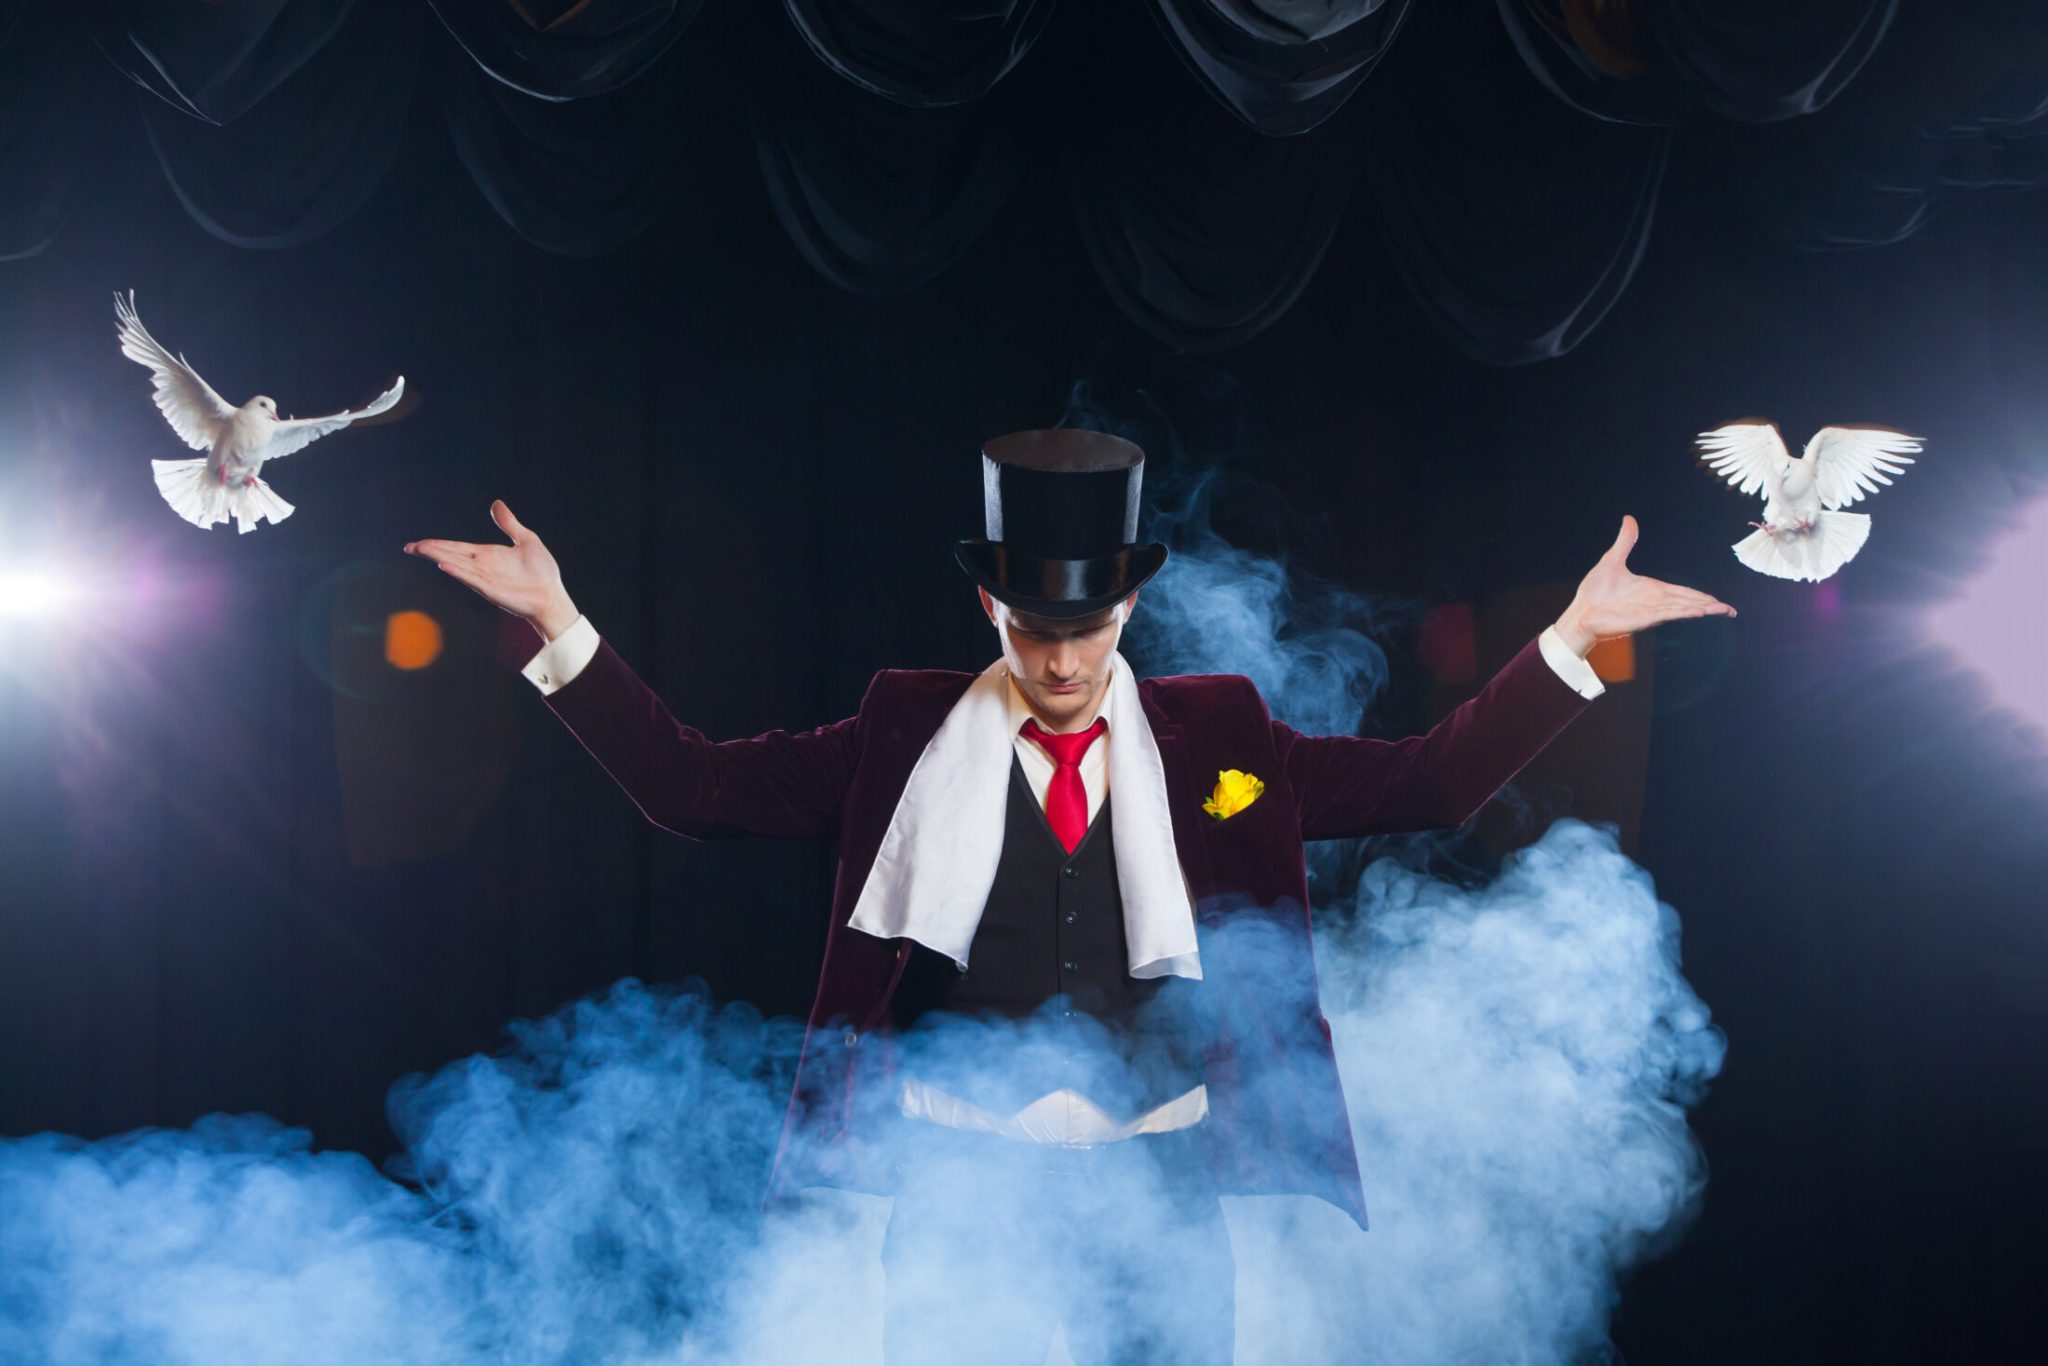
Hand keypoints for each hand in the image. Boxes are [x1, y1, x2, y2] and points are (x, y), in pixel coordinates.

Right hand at [405, 500, 579, 640]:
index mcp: (487, 555)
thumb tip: (496, 503)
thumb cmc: (542, 572)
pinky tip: (444, 565)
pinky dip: (458, 571)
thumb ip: (509, 523)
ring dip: (439, 557)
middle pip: (450, 555)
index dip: (437, 544)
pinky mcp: (492, 590)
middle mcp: (482, 567)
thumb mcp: (526, 539)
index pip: (457, 547)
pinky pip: (472, 579)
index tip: (418, 543)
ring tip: (421, 550)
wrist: (552, 595)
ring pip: (457, 565)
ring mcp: (485, 579)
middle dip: (430, 550)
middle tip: (409, 547)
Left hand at [1553, 515, 1734, 656]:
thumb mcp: (1611, 560)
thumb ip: (1625, 542)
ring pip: (1683, 609)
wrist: (1579, 612)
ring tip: (1724, 610)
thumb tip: (1629, 519)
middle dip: (1710, 604)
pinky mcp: (1642, 619)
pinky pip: (1667, 614)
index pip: (1682, 592)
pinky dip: (1684, 612)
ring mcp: (1650, 611)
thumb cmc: (1594, 592)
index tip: (1718, 601)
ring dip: (1704, 608)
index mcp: (1652, 589)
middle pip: (1688, 602)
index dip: (1701, 596)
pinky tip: (1699, 612)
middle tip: (1730, 610)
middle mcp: (1655, 601)